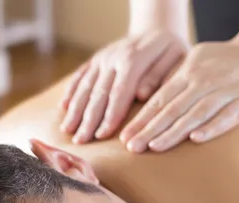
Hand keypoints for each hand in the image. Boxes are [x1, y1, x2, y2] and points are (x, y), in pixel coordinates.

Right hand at [60, 30, 188, 143]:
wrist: (157, 25)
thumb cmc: (171, 49)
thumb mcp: (175, 58)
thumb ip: (158, 76)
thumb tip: (141, 95)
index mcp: (133, 60)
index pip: (119, 93)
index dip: (110, 115)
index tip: (101, 136)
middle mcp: (112, 58)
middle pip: (98, 94)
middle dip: (88, 120)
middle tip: (80, 142)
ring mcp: (101, 58)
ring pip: (85, 86)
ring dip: (75, 110)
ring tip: (67, 130)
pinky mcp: (95, 59)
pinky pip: (80, 75)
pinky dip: (71, 91)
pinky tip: (63, 108)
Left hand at [119, 40, 238, 152]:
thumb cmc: (227, 61)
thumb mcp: (198, 61)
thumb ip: (178, 79)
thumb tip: (152, 100)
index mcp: (190, 72)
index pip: (160, 99)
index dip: (142, 119)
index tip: (124, 137)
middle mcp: (205, 81)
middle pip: (173, 109)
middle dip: (150, 129)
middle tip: (132, 147)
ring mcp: (227, 90)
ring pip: (196, 113)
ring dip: (174, 131)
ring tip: (155, 146)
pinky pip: (228, 115)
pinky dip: (212, 127)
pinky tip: (196, 140)